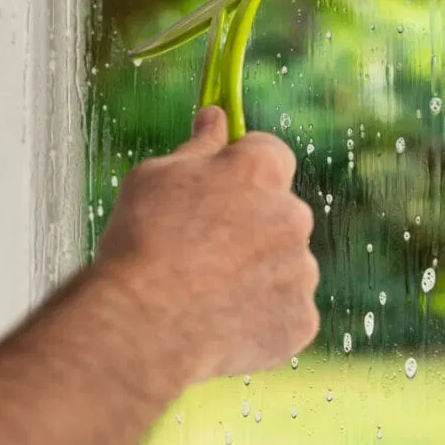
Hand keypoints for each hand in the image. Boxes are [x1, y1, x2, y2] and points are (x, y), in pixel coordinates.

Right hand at [95, 107, 318, 388]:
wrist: (143, 327)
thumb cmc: (142, 243)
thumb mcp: (155, 176)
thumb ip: (198, 145)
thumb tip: (216, 117)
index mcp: (261, 170)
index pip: (269, 152)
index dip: (242, 168)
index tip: (217, 186)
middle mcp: (293, 215)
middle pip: (279, 211)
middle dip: (249, 225)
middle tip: (200, 250)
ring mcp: (302, 271)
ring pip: (283, 264)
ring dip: (257, 273)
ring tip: (204, 294)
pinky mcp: (301, 320)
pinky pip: (285, 312)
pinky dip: (260, 318)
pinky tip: (219, 324)